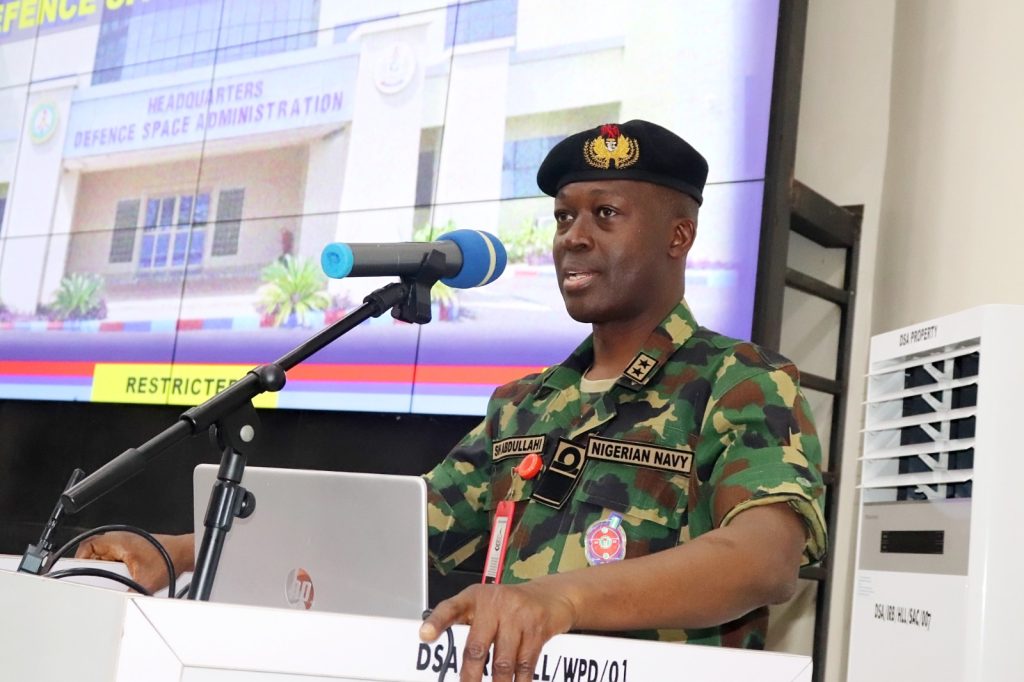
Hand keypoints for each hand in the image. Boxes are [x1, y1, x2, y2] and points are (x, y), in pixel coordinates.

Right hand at [74, 531, 194, 593]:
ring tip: (114, 581)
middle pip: (93, 555)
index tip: (75, 575)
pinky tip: (123, 580)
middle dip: (94, 571)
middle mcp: (121, 540)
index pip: (86, 547)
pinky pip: (116, 562)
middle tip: (95, 583)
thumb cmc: (169, 560)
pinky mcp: (133, 551)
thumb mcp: (142, 581)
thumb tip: (112, 605)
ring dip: (106, 572)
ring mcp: (127, 545)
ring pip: (105, 560)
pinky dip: (116, 572)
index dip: (78, 562)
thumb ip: (123, 593)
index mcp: (118, 541)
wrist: (185, 555)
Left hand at [419, 580, 577, 681]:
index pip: (451, 608)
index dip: (437, 622)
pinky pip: (525, 664)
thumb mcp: (486, 608)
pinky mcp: (537, 628)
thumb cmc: (510, 606)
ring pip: (502, 662)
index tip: (425, 636)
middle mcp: (495, 603)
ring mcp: (518, 615)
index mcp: (475, 597)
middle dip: (469, 677)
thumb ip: (467, 625)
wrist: (551, 596)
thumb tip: (447, 654)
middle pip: (476, 647)